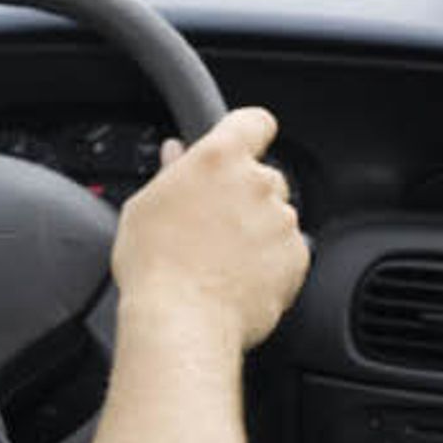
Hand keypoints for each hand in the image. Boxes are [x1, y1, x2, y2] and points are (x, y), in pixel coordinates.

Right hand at [110, 106, 307, 351]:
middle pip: (264, 175)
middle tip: (215, 223)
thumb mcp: (145, 206)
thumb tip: (178, 154)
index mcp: (219, 159)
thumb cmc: (154, 267)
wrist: (182, 321)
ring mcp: (281, 220)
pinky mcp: (297, 257)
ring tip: (223, 260)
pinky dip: (271, 263)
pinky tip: (239, 279)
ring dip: (258, 231)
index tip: (242, 146)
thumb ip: (171, 173)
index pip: (254, 121)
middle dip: (245, 195)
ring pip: (276, 216)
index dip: (249, 132)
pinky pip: (288, 252)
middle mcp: (257, 182)